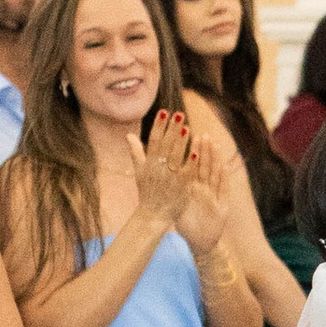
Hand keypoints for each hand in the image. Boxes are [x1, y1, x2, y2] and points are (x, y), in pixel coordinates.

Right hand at [130, 111, 198, 231]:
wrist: (153, 215)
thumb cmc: (147, 191)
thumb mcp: (139, 171)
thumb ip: (135, 152)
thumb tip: (128, 135)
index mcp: (148, 163)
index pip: (154, 140)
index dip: (159, 125)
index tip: (164, 112)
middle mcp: (158, 169)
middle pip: (166, 146)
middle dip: (172, 129)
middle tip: (179, 114)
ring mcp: (169, 178)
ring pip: (176, 157)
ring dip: (181, 143)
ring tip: (187, 127)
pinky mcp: (180, 187)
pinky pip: (186, 173)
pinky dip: (191, 163)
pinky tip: (197, 152)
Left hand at [175, 115, 239, 256]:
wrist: (201, 242)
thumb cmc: (189, 224)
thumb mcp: (180, 206)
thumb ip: (173, 190)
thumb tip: (161, 176)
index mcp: (193, 189)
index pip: (193, 166)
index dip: (193, 151)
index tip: (191, 135)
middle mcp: (205, 190)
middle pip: (205, 167)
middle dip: (205, 151)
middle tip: (204, 134)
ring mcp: (214, 197)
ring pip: (215, 175)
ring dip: (216, 160)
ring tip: (215, 145)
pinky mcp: (222, 207)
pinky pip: (223, 191)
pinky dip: (224, 179)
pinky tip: (224, 167)